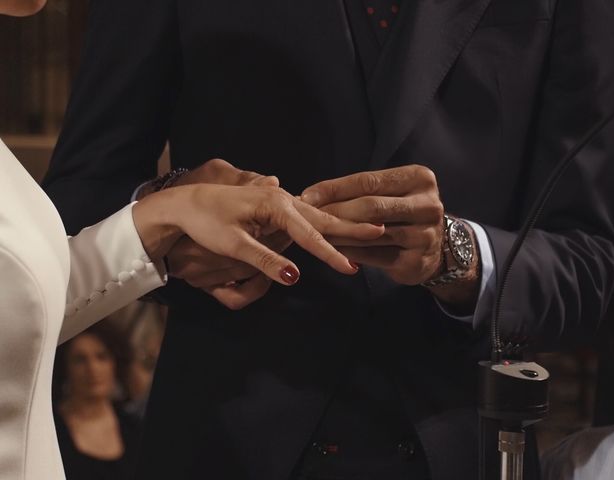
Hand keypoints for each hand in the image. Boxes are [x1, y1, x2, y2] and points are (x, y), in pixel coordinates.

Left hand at [133, 184, 383, 308]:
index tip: (350, 268)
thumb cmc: (205, 222)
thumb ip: (266, 260)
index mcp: (274, 205)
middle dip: (349, 228)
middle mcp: (280, 197)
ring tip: (364, 229)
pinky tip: (332, 227)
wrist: (183, 205)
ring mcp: (277, 199)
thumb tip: (295, 277)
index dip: (329, 254)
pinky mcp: (272, 204)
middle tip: (379, 231)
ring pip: (314, 215)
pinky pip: (303, 215)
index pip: (309, 234)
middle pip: (321, 218)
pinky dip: (321, 223)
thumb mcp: (233, 244)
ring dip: (339, 224)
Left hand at [301, 165, 479, 308]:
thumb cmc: (402, 214)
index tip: (305, 195)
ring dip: (337, 235)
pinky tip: (331, 251)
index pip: (368, 181)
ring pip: (369, 234)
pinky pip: (373, 256)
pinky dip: (349, 253)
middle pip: (370, 207)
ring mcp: (425, 236)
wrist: (439, 250)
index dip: (334, 188)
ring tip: (312, 234)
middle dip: (334, 212)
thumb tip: (309, 196)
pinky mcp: (415, 262)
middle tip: (305, 217)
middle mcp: (428, 205)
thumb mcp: (390, 193)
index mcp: (419, 178)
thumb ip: (359, 192)